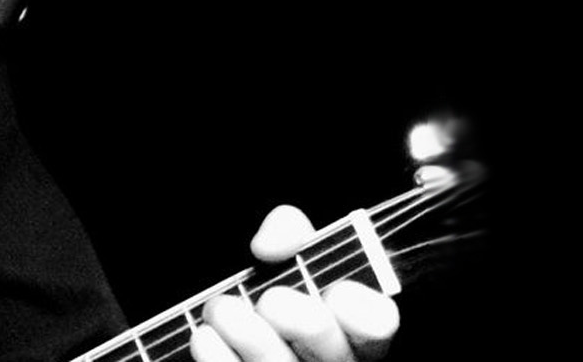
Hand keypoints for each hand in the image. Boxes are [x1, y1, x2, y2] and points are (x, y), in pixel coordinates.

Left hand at [188, 205, 399, 361]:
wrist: (225, 322)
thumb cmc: (270, 286)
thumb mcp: (284, 250)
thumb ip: (288, 233)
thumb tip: (269, 247)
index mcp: (354, 325)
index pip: (377, 323)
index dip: (363, 313)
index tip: (339, 293)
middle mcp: (332, 360)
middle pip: (333, 354)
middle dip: (303, 323)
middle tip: (272, 299)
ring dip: (252, 338)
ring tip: (223, 309)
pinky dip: (219, 358)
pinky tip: (205, 335)